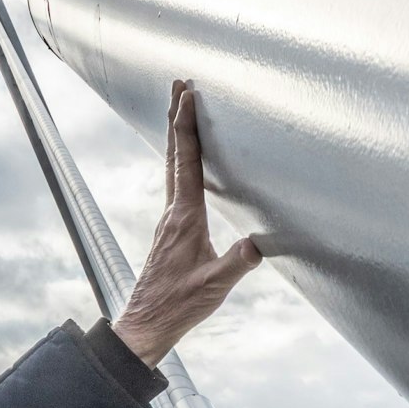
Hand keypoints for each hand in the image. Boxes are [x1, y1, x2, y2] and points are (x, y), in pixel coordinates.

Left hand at [113, 80, 260, 366]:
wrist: (148, 322)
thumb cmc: (180, 304)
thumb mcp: (215, 285)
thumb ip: (238, 261)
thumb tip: (260, 241)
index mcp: (185, 217)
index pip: (186, 161)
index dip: (188, 126)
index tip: (189, 95)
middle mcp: (173, 212)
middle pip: (173, 154)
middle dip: (177, 117)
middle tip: (178, 84)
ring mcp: (169, 219)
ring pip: (171, 166)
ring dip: (176, 135)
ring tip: (179, 109)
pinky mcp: (170, 229)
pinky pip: (174, 183)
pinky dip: (179, 160)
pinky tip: (184, 162)